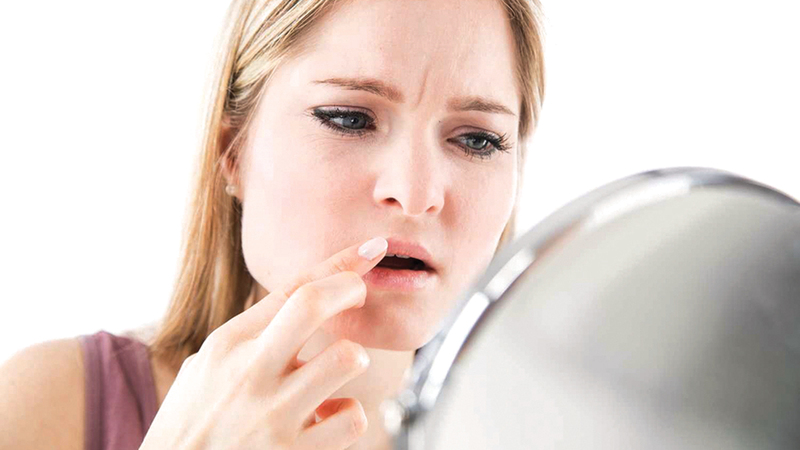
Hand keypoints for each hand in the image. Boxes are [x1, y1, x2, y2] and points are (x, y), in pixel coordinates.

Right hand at [139, 237, 388, 449]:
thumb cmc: (191, 423)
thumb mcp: (204, 367)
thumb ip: (248, 338)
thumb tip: (300, 306)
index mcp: (228, 344)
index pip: (291, 288)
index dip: (339, 262)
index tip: (371, 248)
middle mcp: (250, 372)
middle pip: (313, 304)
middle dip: (349, 288)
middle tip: (358, 295)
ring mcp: (273, 414)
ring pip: (348, 359)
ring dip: (352, 360)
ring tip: (337, 373)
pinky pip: (353, 419)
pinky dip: (349, 415)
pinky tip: (328, 418)